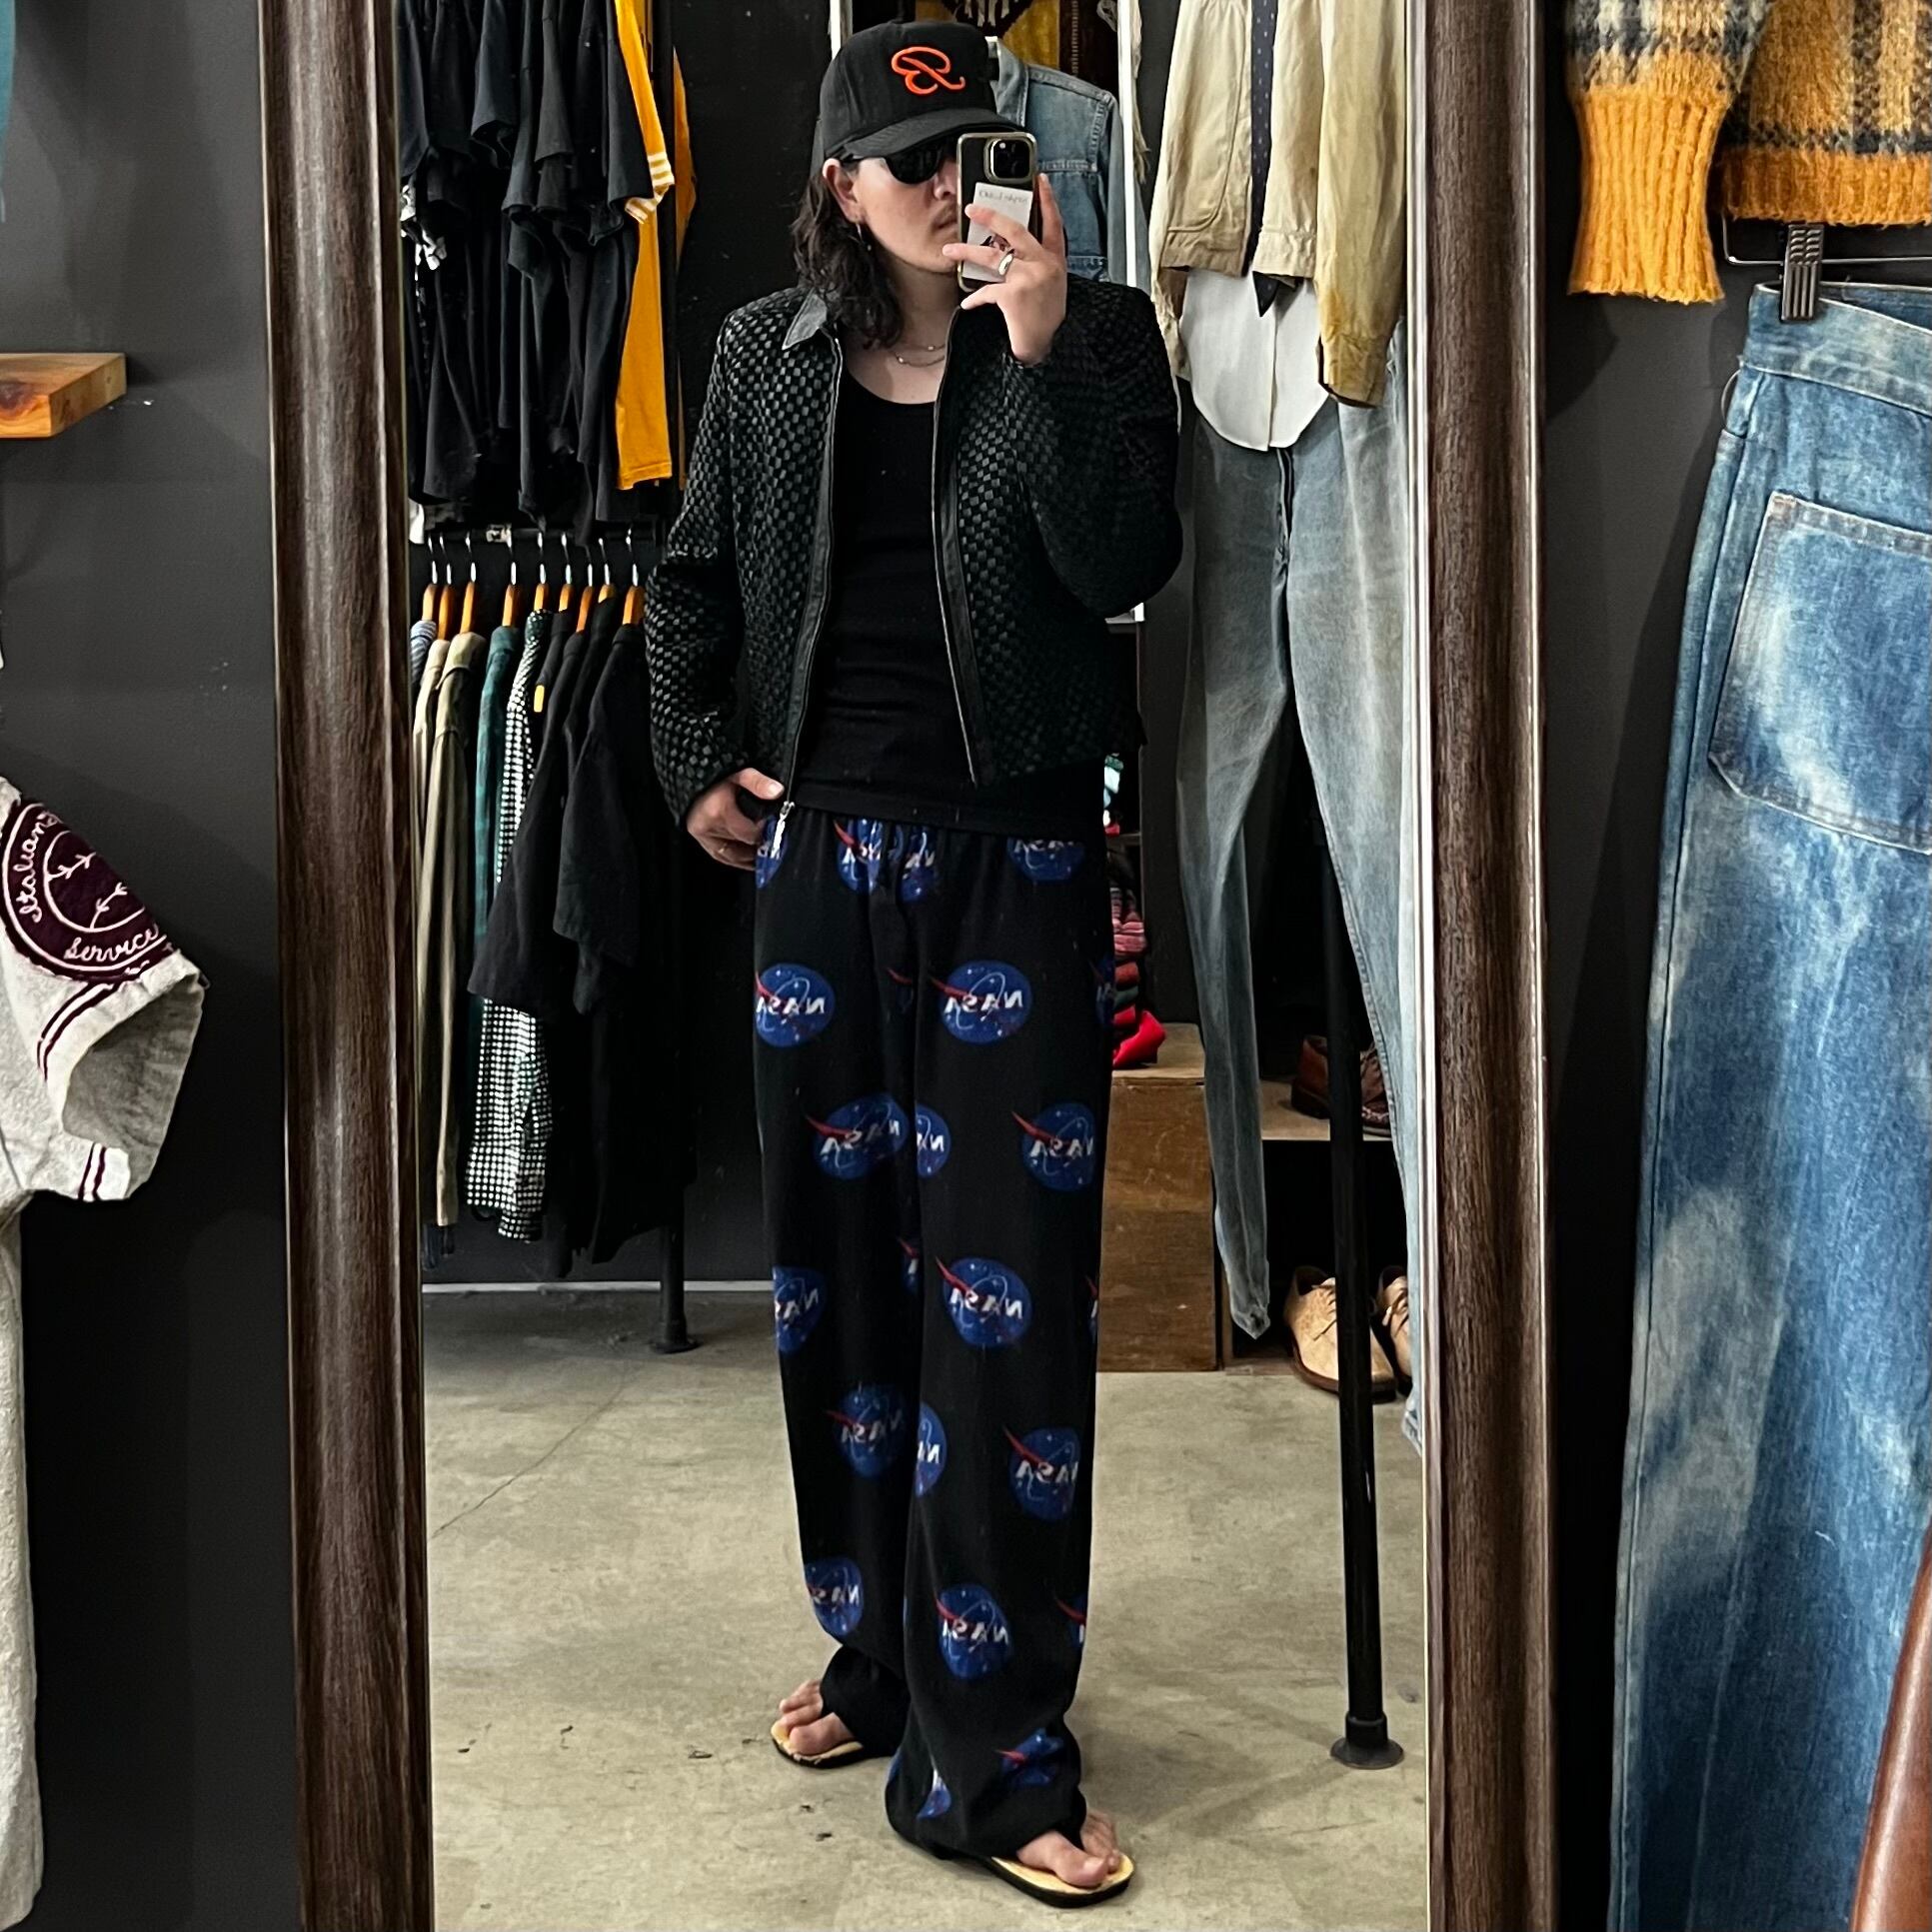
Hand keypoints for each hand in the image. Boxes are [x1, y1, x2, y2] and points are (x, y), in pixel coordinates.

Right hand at [685, 766, 782, 869]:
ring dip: (749, 854)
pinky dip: (737, 859)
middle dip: (758, 843)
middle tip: (771, 836)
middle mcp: (707, 826)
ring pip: (733, 856)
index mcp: (718, 811)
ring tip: (763, 847)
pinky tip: (750, 856)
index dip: (764, 832)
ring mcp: (702, 835)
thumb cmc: (718, 776)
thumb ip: (759, 782)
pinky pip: (722, 857)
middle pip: (742, 847)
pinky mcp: (700, 839)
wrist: (694, 775)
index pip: (749, 834)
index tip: (772, 825)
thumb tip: (776, 791)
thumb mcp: (740, 773)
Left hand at [944, 173, 1068, 366]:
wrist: (1047, 347)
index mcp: (1055, 261)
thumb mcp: (1052, 287)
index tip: (1039, 180)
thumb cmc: (1047, 319)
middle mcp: (1043, 265)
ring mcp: (1029, 278)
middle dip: (990, 215)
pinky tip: (968, 304)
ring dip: (966, 252)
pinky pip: (987, 290)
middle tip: (971, 207)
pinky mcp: (1014, 294)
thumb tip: (1009, 251)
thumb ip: (1037, 265)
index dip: (1047, 200)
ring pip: (992, 257)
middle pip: (1014, 230)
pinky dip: (975, 299)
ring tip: (949, 251)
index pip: (1053, 223)